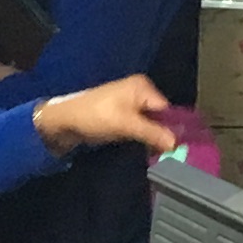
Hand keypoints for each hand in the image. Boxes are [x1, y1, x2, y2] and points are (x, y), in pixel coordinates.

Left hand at [32, 75, 181, 156]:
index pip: (167, 109)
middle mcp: (139, 92)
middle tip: (167, 155)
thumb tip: (176, 143)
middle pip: (160, 117)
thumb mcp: (126, 125)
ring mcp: (130, 104)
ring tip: (156, 154)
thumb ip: (152, 133)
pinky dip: (142, 138)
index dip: (172, 128)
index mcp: (142, 87)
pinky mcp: (122, 116)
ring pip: (150, 124)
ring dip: (152, 138)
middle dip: (162, 134)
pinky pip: (140, 127)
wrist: (63, 122)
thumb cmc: (95, 117)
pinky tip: (145, 149)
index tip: (178, 149)